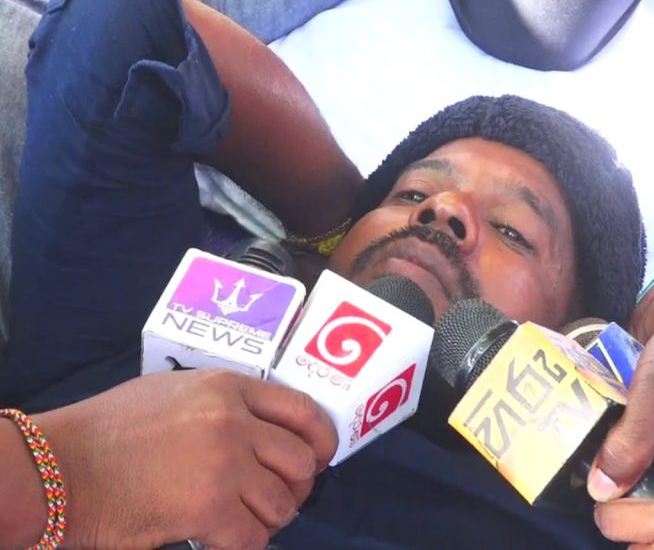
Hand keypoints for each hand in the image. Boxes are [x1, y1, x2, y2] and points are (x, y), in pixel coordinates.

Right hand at [37, 370, 338, 548]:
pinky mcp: (209, 509)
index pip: (303, 410)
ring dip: (269, 520)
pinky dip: (246, 545)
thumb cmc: (110, 430)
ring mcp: (224, 465)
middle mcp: (233, 422)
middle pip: (301, 461)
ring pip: (283, 504)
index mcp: (227, 388)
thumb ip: (224, 403)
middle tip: (274, 499)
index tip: (319, 459)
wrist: (62, 467)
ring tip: (244, 519)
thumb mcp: (174, 392)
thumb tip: (266, 429)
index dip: (322, 440)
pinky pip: (255, 538)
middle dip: (295, 487)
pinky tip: (226, 540)